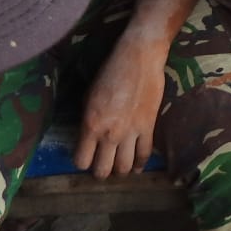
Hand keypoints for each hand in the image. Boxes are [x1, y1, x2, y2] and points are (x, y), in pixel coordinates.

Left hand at [75, 33, 166, 177]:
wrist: (139, 58)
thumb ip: (88, 121)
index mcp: (91, 125)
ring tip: (119, 166)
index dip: (82, 162)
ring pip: (124, 167)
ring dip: (120, 170)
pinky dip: (141, 164)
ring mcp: (131, 132)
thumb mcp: (89, 97)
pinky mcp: (148, 127)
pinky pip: (145, 154)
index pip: (81, 161)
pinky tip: (138, 167)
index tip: (85, 157)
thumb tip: (89, 138)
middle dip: (100, 172)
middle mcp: (110, 134)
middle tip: (102, 166)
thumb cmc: (109, 72)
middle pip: (102, 170)